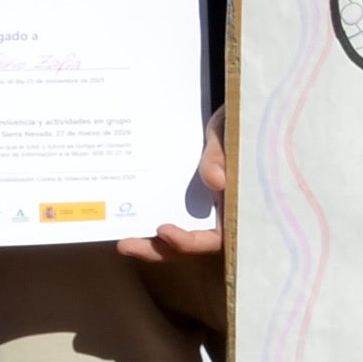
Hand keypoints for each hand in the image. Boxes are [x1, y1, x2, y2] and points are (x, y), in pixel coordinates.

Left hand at [121, 114, 231, 260]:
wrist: (235, 112)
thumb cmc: (239, 123)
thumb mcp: (232, 131)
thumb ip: (223, 155)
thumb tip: (215, 181)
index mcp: (236, 203)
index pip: (216, 237)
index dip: (190, 241)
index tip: (164, 230)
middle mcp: (219, 212)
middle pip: (191, 244)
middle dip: (158, 249)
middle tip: (126, 245)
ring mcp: (201, 206)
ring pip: (177, 234)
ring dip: (150, 242)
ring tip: (123, 242)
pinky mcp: (185, 195)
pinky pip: (166, 211)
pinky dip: (148, 216)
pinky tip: (123, 211)